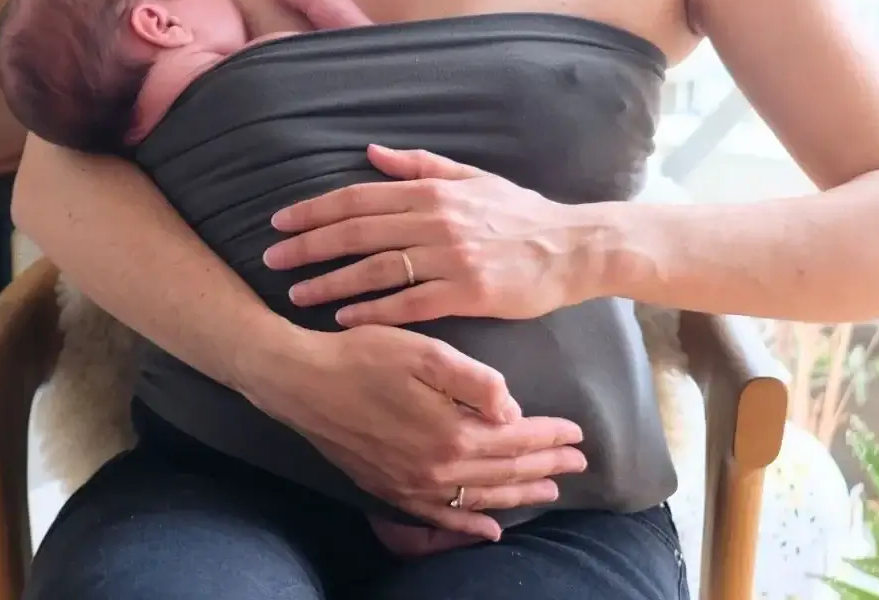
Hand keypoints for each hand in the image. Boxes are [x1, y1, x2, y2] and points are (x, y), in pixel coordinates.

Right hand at [245, 322, 585, 539]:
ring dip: (518, 494)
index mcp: (451, 431)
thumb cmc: (363, 354)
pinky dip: (470, 524)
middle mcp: (436, 468)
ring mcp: (411, 485)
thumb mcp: (423, 350)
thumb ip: (474, 381)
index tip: (578, 433)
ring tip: (549, 490)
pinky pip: (440, 518)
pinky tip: (488, 528)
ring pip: (479, 497)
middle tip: (578, 463)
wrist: (301, 381)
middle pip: (504, 471)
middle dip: (545, 466)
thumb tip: (514, 410)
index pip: (516, 438)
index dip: (549, 435)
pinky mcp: (388, 489)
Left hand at [265, 145, 609, 325]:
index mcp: (434, 191)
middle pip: (358, 230)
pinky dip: (373, 310)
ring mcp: (452, 257)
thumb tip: (371, 153)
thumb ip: (420, 166)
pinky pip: (410, 303)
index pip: (359, 197)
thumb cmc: (521, 213)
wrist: (574, 246)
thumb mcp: (473, 177)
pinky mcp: (469, 294)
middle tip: (272, 258)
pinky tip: (343, 318)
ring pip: (376, 268)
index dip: (315, 209)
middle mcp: (436, 220)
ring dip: (331, 280)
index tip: (280, 220)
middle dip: (309, 244)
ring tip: (296, 292)